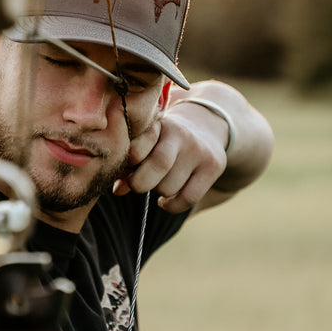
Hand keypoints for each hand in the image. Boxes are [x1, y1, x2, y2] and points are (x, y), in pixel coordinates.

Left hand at [113, 106, 227, 212]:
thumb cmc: (163, 140)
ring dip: (159, 193)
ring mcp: (200, 150)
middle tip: (138, 184)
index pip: (137, 149)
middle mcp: (181, 134)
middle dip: (140, 183)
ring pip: (169, 187)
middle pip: (157, 166)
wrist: (204, 126)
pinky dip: (171, 206)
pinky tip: (165, 201)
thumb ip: (129, 164)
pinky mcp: (213, 166)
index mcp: (157, 124)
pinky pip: (188, 198)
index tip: (128, 169)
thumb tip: (117, 190)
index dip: (128, 165)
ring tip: (160, 183)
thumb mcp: (146, 142)